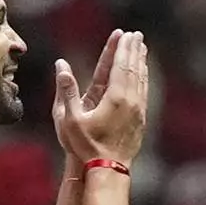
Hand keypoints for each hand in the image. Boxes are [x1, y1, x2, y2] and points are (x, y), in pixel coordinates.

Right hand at [52, 29, 148, 167]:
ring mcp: (138, 111)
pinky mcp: (141, 121)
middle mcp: (130, 101)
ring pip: (142, 80)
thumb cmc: (86, 147)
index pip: (120, 65)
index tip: (125, 33)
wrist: (108, 170)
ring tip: (141, 49)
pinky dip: (143, 79)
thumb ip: (66, 91)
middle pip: (133, 69)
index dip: (122, 48)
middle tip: (136, 35)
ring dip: (141, 62)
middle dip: (134, 50)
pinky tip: (142, 75)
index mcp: (115, 97)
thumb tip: (61, 65)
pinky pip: (144, 93)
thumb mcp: (69, 120)